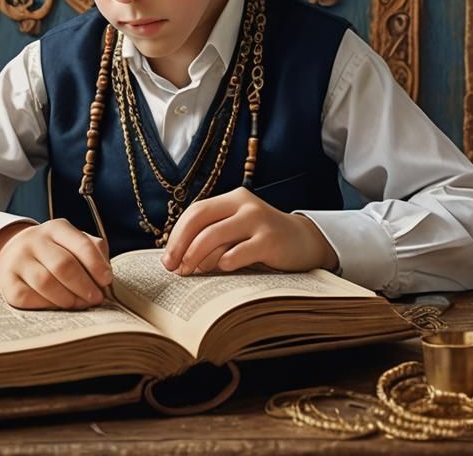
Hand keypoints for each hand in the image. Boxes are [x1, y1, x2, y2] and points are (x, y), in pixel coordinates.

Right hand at [0, 219, 111, 309]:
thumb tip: (105, 275)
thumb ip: (93, 252)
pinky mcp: (7, 281)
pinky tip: (57, 306)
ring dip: (68, 298)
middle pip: (64, 265)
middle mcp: (35, 240)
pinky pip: (28, 297)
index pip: (81, 243)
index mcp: (57, 228)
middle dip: (84, 286)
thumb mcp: (72, 242)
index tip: (106, 280)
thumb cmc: (53, 251)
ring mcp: (18, 260)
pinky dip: (47, 305)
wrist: (12, 252)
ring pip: (46, 282)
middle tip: (96, 298)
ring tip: (79, 304)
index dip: (97, 264)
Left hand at [161, 187, 337, 275]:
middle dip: (181, 245)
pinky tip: (221, 270)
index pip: (196, 212)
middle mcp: (244, 204)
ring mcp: (258, 220)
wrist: (305, 242)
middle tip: (173, 268)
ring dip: (196, 257)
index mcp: (232, 199)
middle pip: (200, 220)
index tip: (167, 259)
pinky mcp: (270, 240)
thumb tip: (177, 259)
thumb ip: (214, 236)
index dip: (177, 235)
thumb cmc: (263, 240)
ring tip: (191, 272)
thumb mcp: (239, 230)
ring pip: (214, 236)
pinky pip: (239, 251)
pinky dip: (225, 262)